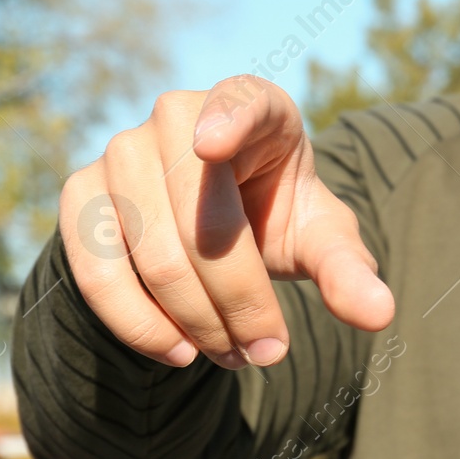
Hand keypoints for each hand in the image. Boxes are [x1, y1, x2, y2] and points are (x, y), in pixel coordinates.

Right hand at [57, 75, 393, 369]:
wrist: (208, 218)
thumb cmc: (276, 213)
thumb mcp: (320, 236)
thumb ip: (346, 269)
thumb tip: (380, 314)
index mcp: (251, 102)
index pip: (241, 103)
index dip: (227, 121)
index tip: (213, 144)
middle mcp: (177, 113)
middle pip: (202, 226)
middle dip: (239, 304)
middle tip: (267, 354)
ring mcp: (120, 149)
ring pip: (154, 256)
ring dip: (196, 322)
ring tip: (233, 356)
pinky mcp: (79, 192)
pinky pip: (96, 270)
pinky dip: (137, 323)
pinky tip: (177, 350)